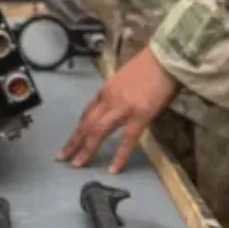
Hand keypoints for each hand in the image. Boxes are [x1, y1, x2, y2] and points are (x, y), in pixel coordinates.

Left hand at [58, 48, 177, 173]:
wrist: (166, 57)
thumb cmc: (151, 65)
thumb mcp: (127, 78)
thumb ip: (119, 94)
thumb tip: (119, 108)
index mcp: (107, 89)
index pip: (87, 112)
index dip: (78, 128)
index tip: (72, 140)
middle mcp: (109, 99)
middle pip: (86, 123)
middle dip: (74, 141)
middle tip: (62, 157)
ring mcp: (123, 108)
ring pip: (98, 131)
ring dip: (86, 149)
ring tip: (77, 165)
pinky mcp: (139, 116)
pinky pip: (126, 140)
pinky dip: (119, 156)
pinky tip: (113, 170)